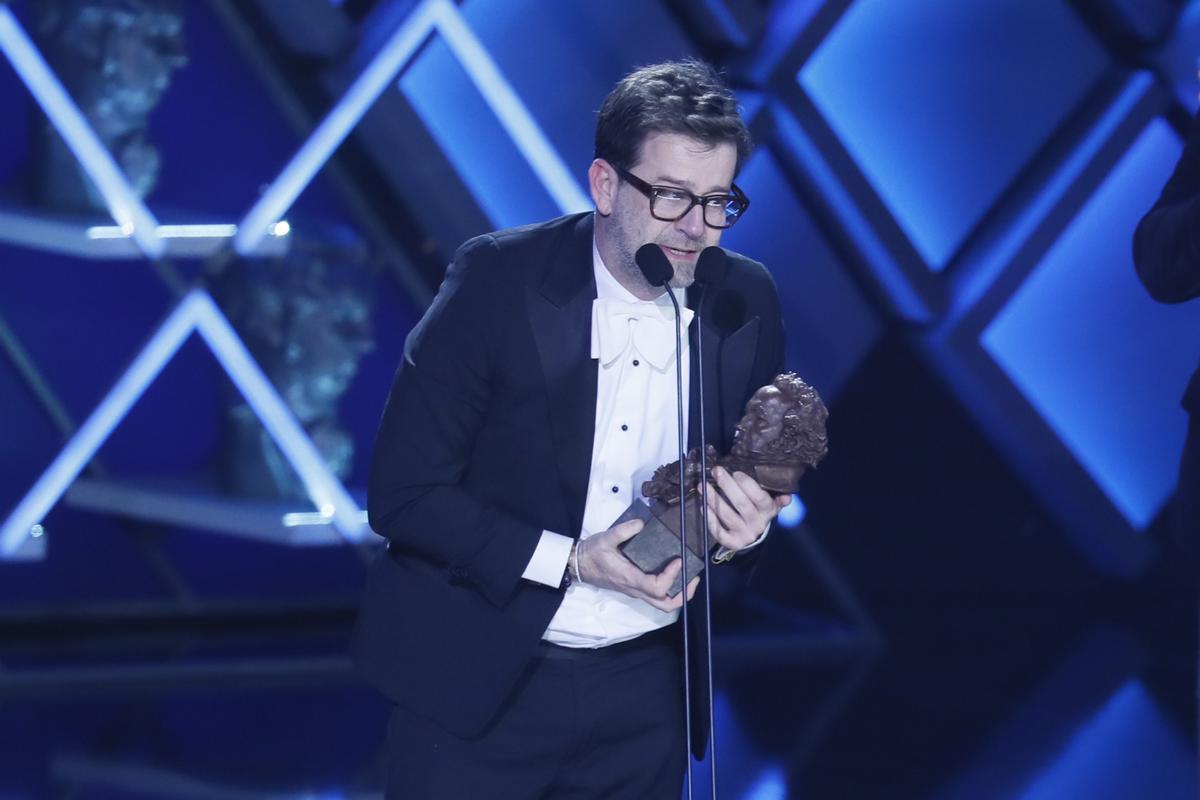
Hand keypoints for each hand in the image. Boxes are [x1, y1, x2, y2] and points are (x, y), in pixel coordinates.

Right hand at [575, 519, 699, 611]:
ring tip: (689, 577)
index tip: (678, 559)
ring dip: (680, 594)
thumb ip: (623, 530)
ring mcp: (636, 591)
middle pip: (666, 605)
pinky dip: (671, 589)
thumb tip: (641, 523)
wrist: (579, 564)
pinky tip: (675, 573)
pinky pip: (657, 596)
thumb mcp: (605, 538)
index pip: (657, 587)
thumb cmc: (592, 553)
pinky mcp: (635, 588)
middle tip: (694, 577)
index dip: (672, 576)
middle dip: (684, 593)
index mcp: (630, 579)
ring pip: (663, 604)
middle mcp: (635, 589)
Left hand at [704, 466, 790, 553]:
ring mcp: (744, 534)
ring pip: (728, 516)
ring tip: (703, 485)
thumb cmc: (759, 511)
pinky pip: (719, 531)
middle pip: (742, 504)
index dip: (748, 485)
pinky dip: (710, 518)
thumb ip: (778, 497)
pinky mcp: (732, 542)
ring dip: (713, 499)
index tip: (735, 472)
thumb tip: (787, 498)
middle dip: (727, 486)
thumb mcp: (771, 503)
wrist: (755, 536)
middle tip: (716, 471)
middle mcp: (757, 524)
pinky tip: (704, 506)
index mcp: (768, 511)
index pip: (760, 498)